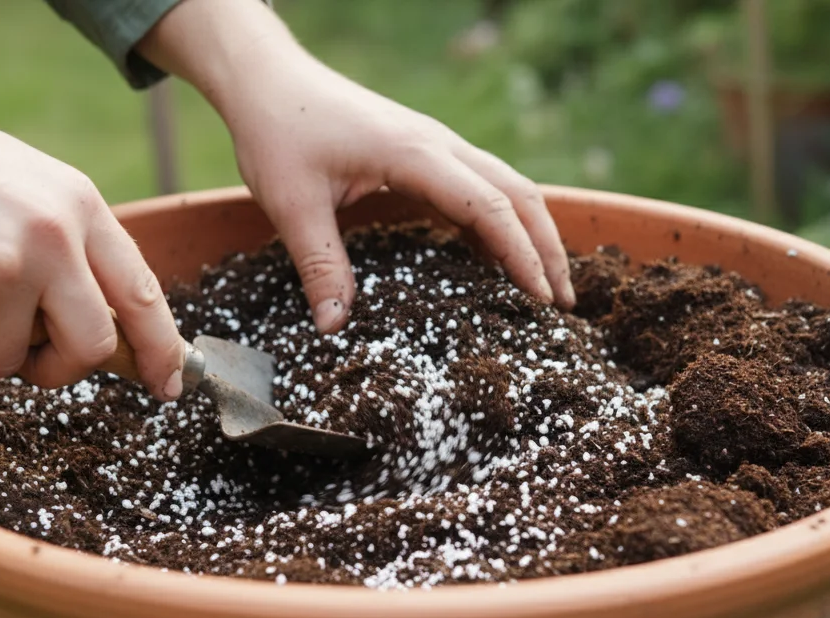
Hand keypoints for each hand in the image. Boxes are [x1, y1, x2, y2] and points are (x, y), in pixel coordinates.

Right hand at [0, 29, 186, 397]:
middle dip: (59, 369)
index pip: (143, 294)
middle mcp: (54, 238)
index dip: (161, 349)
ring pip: (6, 360)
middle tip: (26, 358)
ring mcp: (4, 265)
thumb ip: (72, 251)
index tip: (168, 387)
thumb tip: (101, 334)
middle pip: (90, 347)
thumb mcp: (33, 190)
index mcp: (83, 209)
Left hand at [140, 0, 574, 333]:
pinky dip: (501, 220)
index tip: (542, 299)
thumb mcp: (291, 204)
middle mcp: (438, 144)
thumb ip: (319, 265)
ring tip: (546, 285)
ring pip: (506, 185)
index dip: (520, 255)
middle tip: (563, 303)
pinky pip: (479, 185)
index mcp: (415, 154)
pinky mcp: (423, 150)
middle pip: (517, 194)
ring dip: (532, 231)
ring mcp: (435, 144)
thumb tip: (334, 327)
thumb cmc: (278, 131)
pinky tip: (499, 257)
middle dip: (546, 247)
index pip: (489, 207)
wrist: (267, 77)